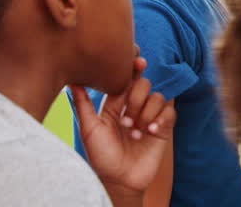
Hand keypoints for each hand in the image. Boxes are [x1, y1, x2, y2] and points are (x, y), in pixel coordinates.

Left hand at [70, 57, 175, 194]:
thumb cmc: (101, 156)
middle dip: (136, 100)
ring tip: (135, 133)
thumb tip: (71, 80)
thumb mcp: (89, 129)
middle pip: (143, 84)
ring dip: (145, 114)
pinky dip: (160, 120)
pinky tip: (150, 132)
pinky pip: (169, 112)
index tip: (137, 60)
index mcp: (116, 104)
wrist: (119, 180)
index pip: (126, 79)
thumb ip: (82, 104)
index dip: (133, 67)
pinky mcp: (163, 128)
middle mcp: (134, 107)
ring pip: (157, 97)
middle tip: (125, 122)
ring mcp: (149, 117)